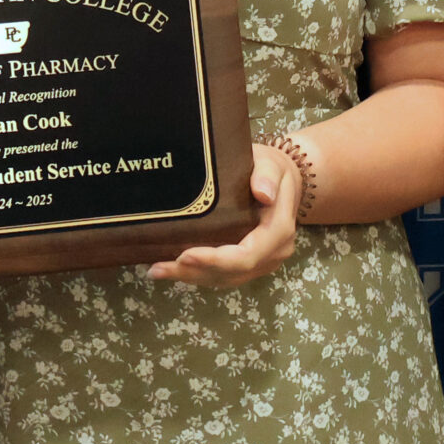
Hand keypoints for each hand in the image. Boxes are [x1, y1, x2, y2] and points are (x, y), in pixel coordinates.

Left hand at [148, 143, 302, 288]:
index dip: (216, 260)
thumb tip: (263, 193)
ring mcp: (263, 262)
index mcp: (278, 231)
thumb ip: (267, 176)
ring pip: (225, 279)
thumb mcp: (271, 164)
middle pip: (232, 273)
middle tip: (159, 267)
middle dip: (195, 272)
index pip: (247, 256)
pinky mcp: (250, 264)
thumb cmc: (274, 169)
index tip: (185, 255)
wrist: (285, 180)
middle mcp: (273, 253)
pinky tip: (174, 269)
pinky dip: (198, 274)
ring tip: (158, 270)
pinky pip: (224, 275)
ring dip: (191, 277)